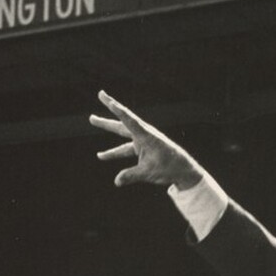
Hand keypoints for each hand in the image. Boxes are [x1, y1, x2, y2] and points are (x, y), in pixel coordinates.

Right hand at [89, 91, 203, 189]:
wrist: (183, 170)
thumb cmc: (169, 167)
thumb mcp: (149, 173)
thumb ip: (132, 175)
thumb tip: (117, 181)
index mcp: (147, 136)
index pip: (130, 120)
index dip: (119, 111)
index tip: (111, 101)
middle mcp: (144, 135)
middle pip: (123, 120)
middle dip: (111, 107)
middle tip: (100, 94)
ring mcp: (142, 140)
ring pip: (121, 132)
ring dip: (108, 126)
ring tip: (92, 119)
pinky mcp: (142, 148)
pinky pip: (125, 148)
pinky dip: (114, 152)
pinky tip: (102, 155)